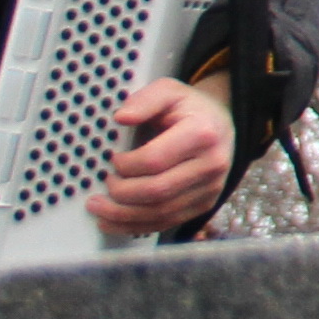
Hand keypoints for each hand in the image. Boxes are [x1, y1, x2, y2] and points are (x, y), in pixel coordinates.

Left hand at [90, 70, 233, 238]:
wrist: (220, 125)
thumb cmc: (189, 109)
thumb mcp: (169, 91)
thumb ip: (145, 100)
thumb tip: (121, 117)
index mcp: (203, 133)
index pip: (154, 160)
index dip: (125, 165)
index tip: (112, 160)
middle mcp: (212, 164)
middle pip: (156, 191)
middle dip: (119, 195)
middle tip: (101, 188)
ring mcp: (211, 187)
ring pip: (160, 212)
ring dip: (123, 216)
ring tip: (98, 209)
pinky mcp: (205, 203)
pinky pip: (167, 222)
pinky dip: (137, 226)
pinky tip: (115, 222)